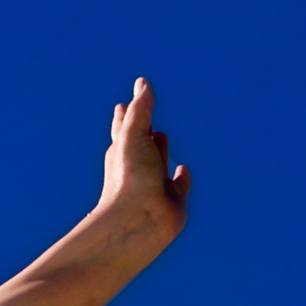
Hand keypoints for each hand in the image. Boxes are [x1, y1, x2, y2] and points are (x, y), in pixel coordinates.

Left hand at [95, 77, 189, 263]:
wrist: (137, 222)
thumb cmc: (128, 179)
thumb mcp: (133, 135)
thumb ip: (140, 109)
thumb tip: (142, 82)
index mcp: (124, 154)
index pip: (123, 129)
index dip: (125, 116)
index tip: (123, 106)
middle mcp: (139, 169)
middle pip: (141, 145)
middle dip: (143, 132)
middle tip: (144, 121)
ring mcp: (156, 185)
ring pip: (160, 163)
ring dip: (161, 150)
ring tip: (161, 138)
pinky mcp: (173, 201)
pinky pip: (179, 186)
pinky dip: (182, 178)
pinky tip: (183, 170)